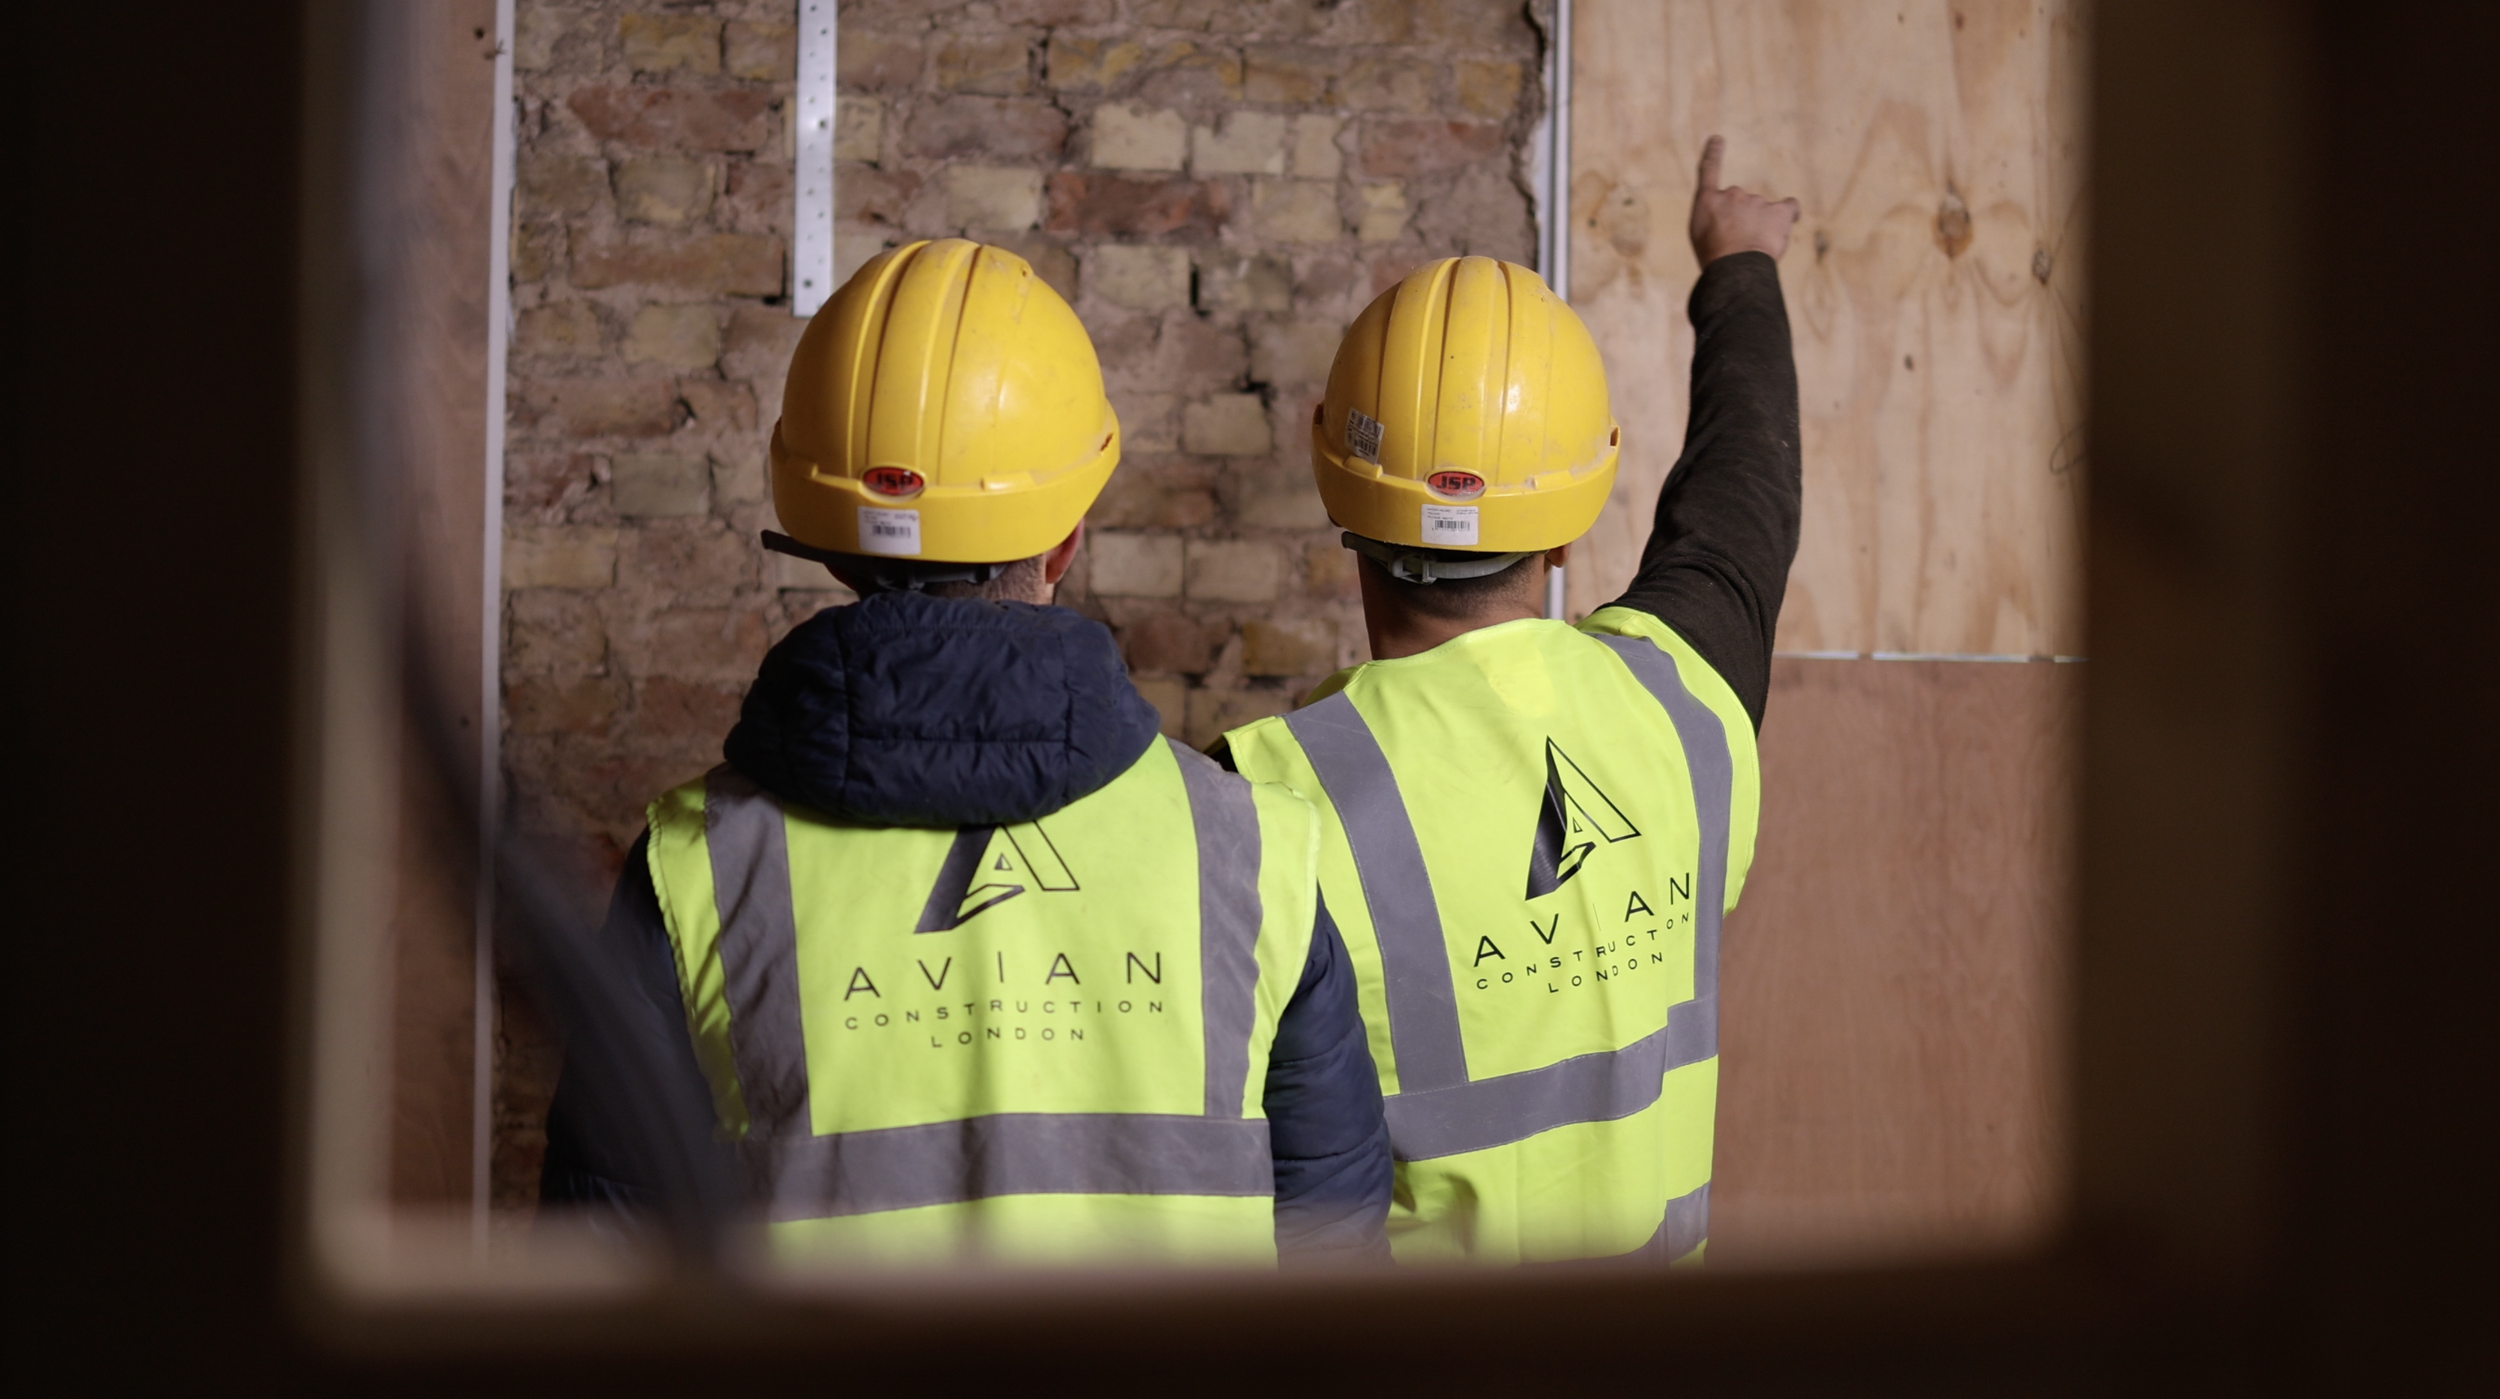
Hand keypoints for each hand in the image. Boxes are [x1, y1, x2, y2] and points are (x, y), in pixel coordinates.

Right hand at [1688, 135, 1799, 265]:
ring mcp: (1756, 201)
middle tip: (1738, 244)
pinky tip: (1787, 226)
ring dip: (1760, 226)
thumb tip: (1729, 221)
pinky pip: (1790, 207)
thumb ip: (1713, 221)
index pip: (1708, 171)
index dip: (1714, 154)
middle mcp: (1732, 194)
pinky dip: (1789, 214)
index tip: (1718, 139)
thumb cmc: (1714, 257)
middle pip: (1740, 203)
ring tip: (1754, 250)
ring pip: (1762, 212)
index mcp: (1708, 200)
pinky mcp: (1779, 211)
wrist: (1734, 266)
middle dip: (1741, 219)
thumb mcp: (1701, 237)